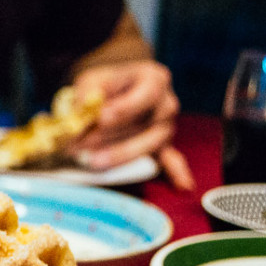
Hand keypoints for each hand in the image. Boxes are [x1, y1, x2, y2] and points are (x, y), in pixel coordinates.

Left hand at [69, 60, 194, 190]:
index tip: (102, 117)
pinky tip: (183, 186)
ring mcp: (166, 127)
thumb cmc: (104, 86)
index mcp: (154, 79)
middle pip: (147, 123)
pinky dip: (176, 173)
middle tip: (81, 144)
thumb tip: (83, 108)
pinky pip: (172, 160)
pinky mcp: (163, 148)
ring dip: (121, 154)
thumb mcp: (92, 80)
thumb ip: (87, 93)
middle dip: (111, 136)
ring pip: (151, 144)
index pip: (147, 93)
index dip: (125, 107)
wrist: (113, 92)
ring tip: (93, 161)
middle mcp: (166, 103)